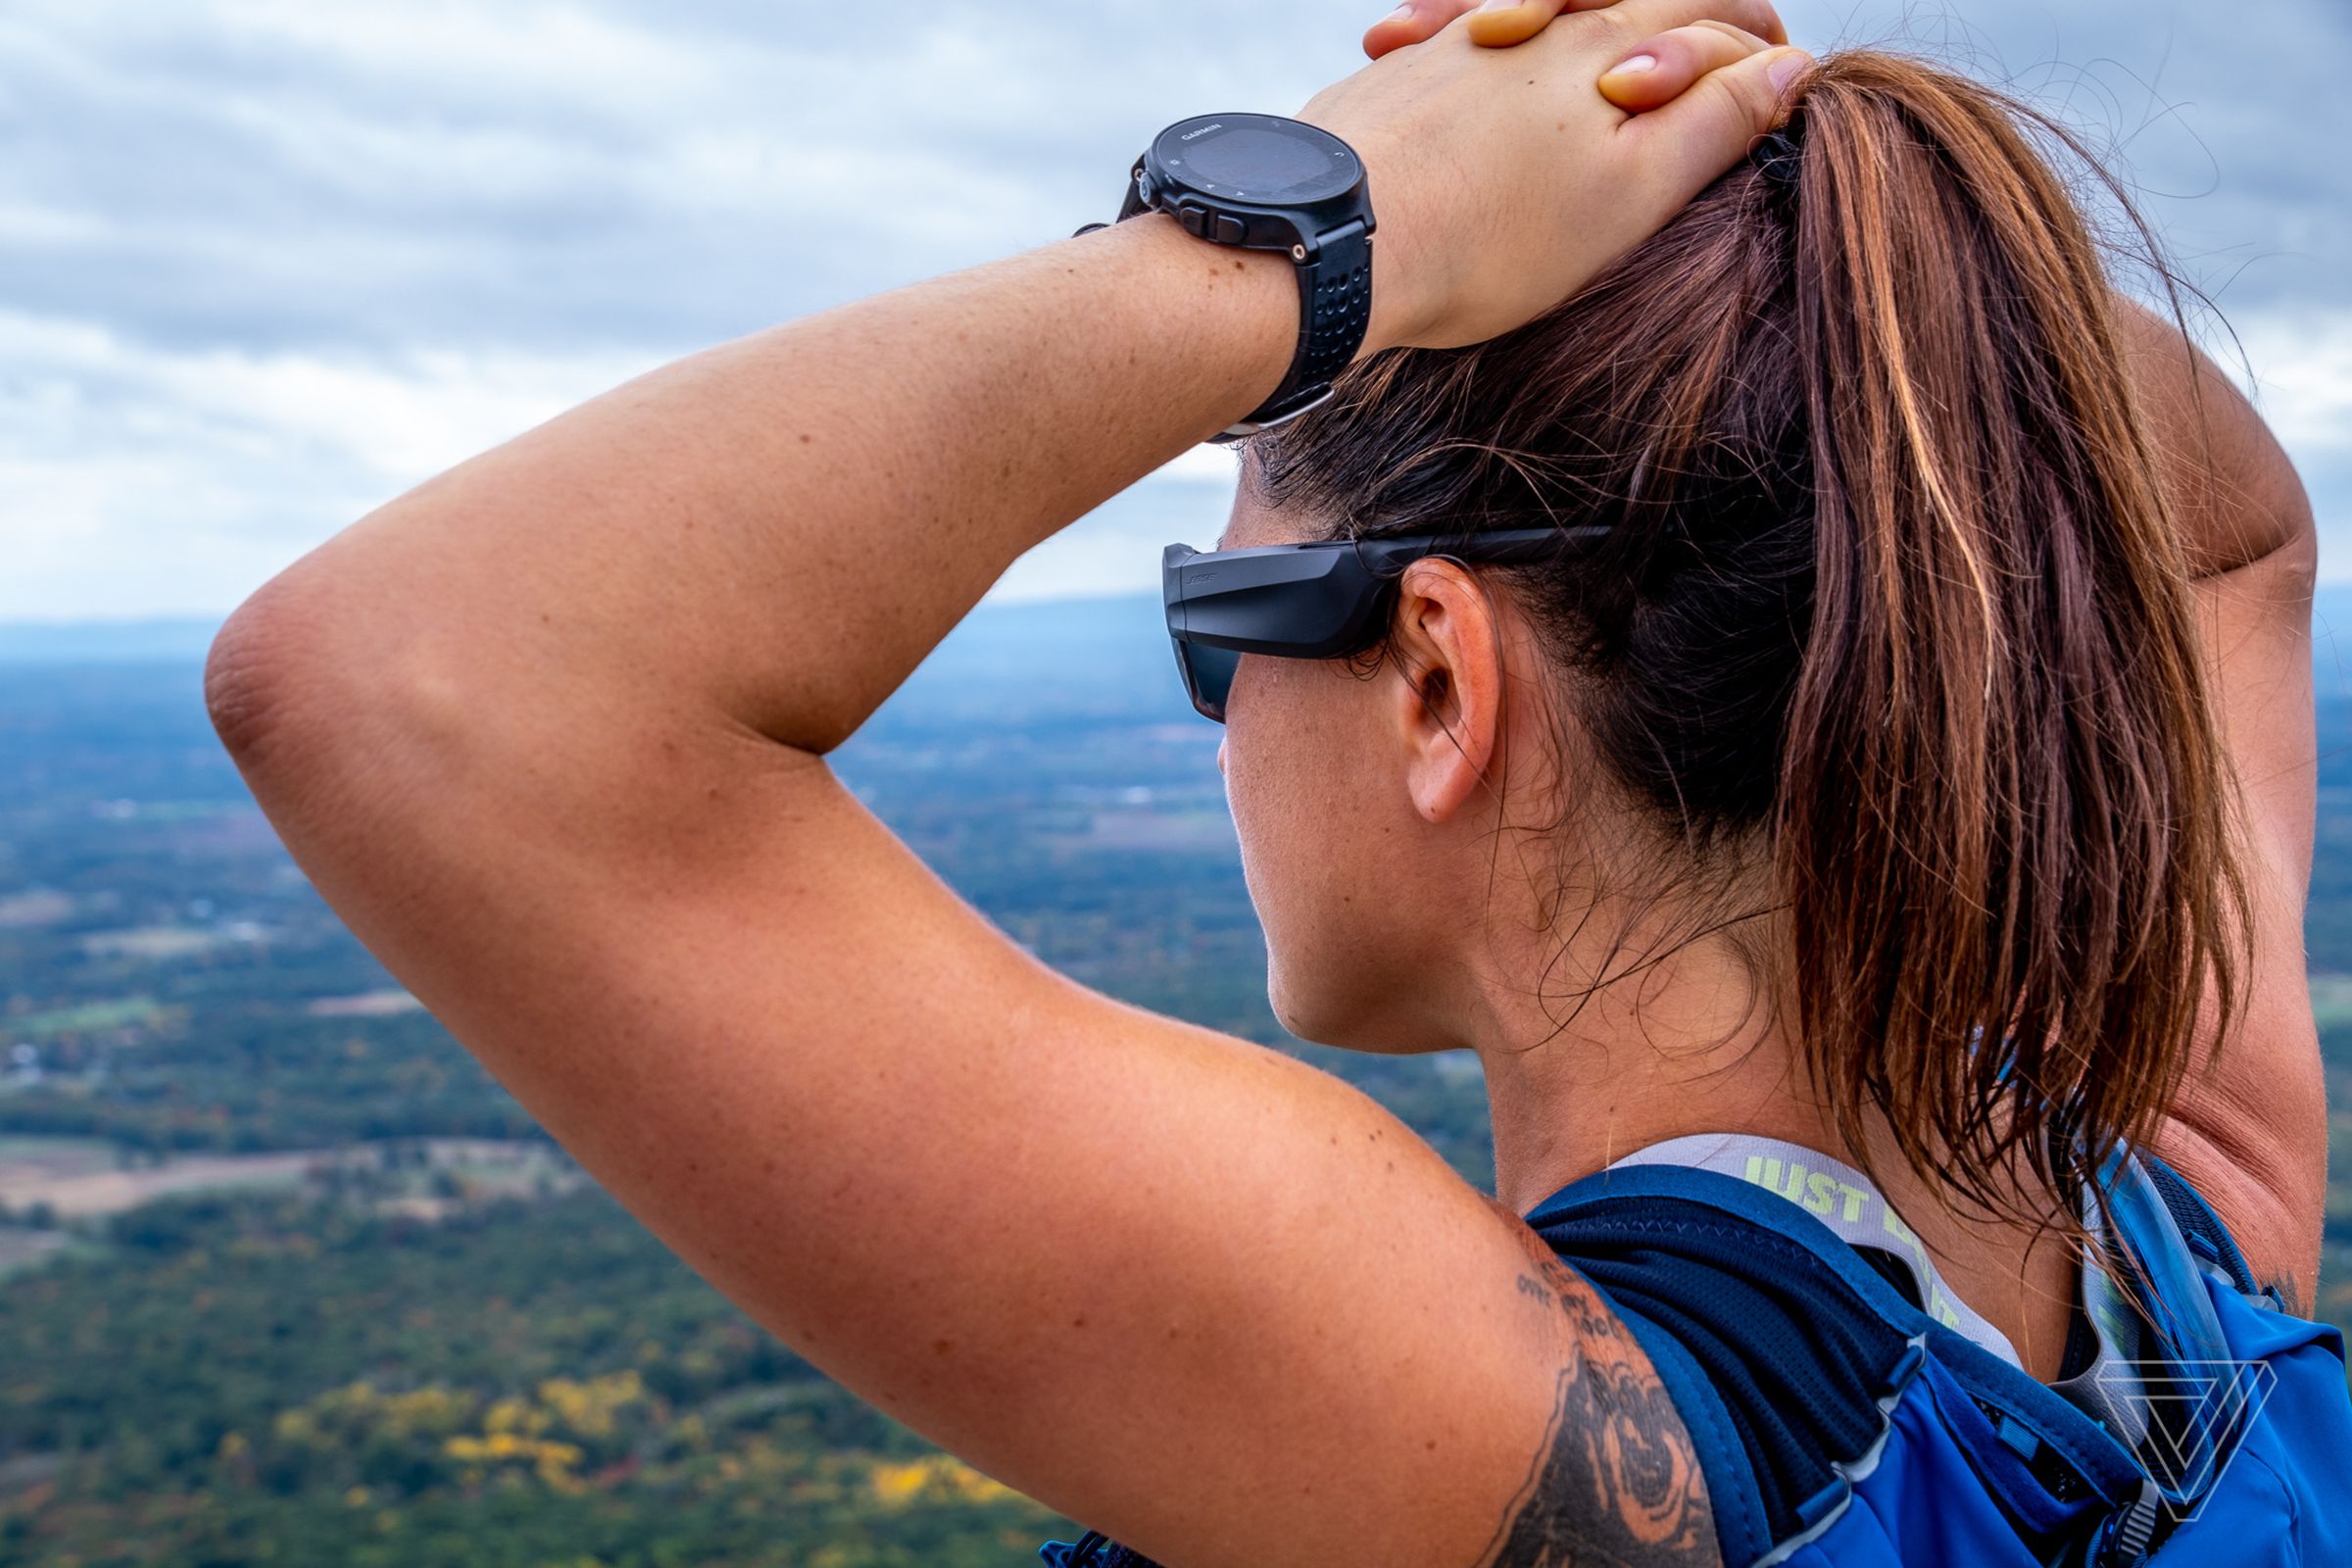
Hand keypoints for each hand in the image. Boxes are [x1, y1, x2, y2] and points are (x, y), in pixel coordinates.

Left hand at [1303, 0, 1809, 354]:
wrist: (1336, 243)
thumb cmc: (1489, 238)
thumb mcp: (1631, 194)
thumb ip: (1716, 124)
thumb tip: (1786, 67)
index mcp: (1609, 45)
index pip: (1714, 11)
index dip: (1756, 46)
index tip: (1774, 85)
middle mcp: (1538, 24)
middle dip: (1683, 28)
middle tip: (1699, 76)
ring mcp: (1463, 42)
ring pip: (1549, 6)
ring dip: (1580, 21)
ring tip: (1606, 76)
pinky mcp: (1401, 73)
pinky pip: (1465, 28)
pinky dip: (1491, 31)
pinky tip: (1483, 53)